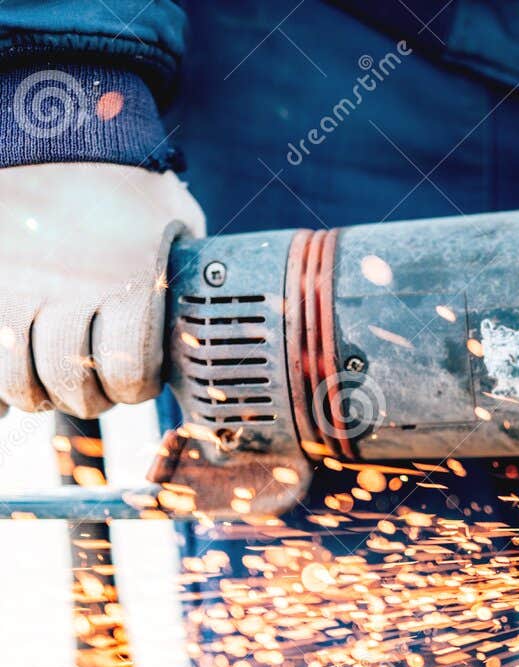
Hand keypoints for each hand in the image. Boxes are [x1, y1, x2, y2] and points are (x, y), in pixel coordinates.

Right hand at [0, 162, 203, 418]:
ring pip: (15, 379)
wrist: (51, 130)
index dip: (133, 387)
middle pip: (70, 383)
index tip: (134, 378)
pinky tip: (0, 397)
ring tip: (44, 383)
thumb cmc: (126, 183)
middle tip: (90, 386)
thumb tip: (210, 312)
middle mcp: (69, 291)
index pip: (129, 371)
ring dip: (32, 393)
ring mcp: (15, 288)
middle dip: (85, 398)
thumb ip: (189, 274)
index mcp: (130, 283)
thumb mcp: (177, 223)